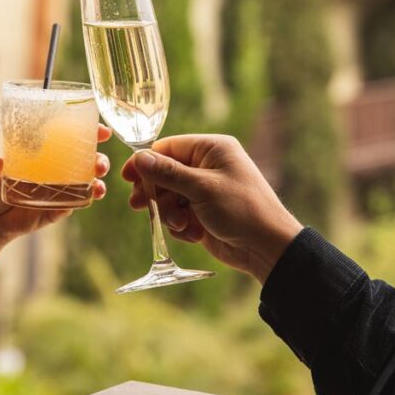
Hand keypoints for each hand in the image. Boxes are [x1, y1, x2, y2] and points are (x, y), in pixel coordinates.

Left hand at [0, 124, 112, 242]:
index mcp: (44, 152)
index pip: (71, 137)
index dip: (90, 132)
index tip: (102, 131)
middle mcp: (57, 169)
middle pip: (87, 159)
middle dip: (100, 159)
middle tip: (100, 164)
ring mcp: (61, 189)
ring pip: (88, 181)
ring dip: (98, 180)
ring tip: (99, 183)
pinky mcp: (59, 209)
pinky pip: (77, 202)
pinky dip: (88, 198)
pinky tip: (92, 195)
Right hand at [122, 134, 302, 282]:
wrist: (266, 247)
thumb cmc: (241, 209)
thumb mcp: (201, 189)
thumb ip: (168, 173)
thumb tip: (139, 158)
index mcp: (212, 148)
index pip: (168, 147)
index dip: (146, 162)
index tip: (128, 178)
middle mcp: (207, 166)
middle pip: (164, 173)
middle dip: (157, 193)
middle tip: (140, 205)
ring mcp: (204, 190)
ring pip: (169, 197)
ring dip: (170, 213)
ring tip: (182, 225)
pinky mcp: (202, 212)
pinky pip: (178, 214)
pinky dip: (181, 225)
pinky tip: (194, 234)